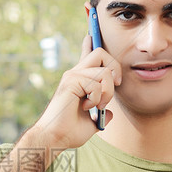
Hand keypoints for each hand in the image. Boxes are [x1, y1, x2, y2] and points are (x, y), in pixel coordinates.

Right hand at [29, 33, 120, 150]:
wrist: (55, 138)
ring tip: (98, 106)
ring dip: (108, 92)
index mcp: (79, 81)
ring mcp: (72, 76)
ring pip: (104, 70)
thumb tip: (111, 113)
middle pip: (101, 52)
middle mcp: (75, 74)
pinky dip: (97, 99)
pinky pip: (96, 84)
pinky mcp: (71, 82)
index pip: (87, 55)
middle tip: (114, 86)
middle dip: (115, 68)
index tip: (90, 33)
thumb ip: (102, 113)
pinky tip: (86, 108)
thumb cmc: (69, 132)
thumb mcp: (93, 122)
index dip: (90, 41)